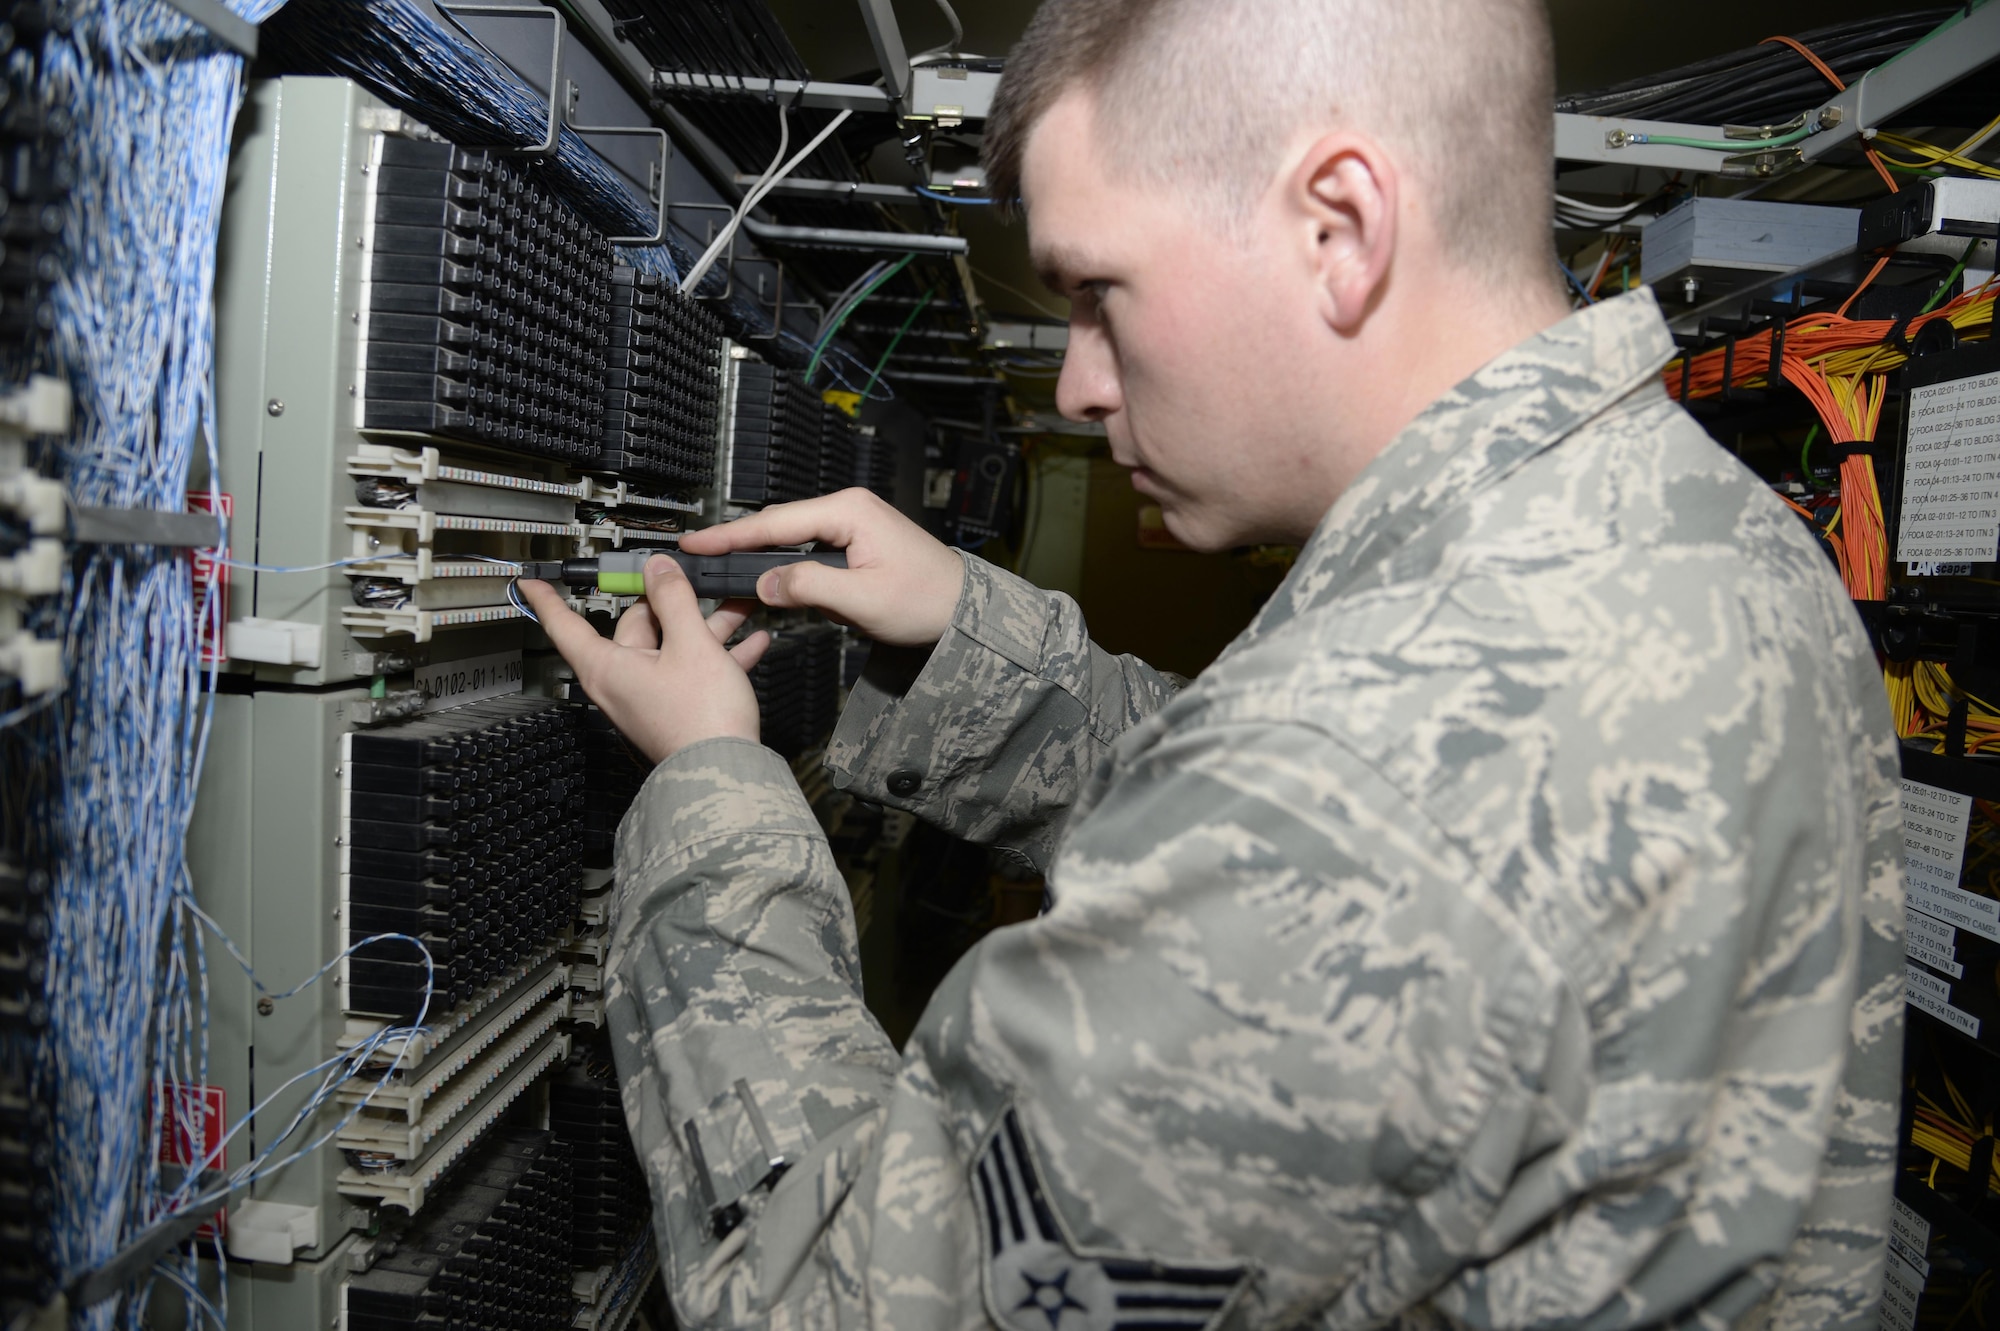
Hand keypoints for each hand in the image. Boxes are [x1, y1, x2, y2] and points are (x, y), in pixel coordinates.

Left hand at [520, 555, 769, 764]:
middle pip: (635, 626)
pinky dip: (717, 654)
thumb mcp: (690, 643)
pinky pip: (692, 671)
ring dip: (705, 625)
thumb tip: (658, 569)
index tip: (532, 583)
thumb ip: (674, 599)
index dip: (547, 599)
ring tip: (736, 604)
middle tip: (691, 577)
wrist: (727, 772)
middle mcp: (622, 682)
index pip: (565, 625)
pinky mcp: (676, 709)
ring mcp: (650, 696)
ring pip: (671, 647)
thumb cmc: (700, 718)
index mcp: (608, 666)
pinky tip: (752, 641)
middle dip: (670, 601)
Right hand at [677, 488, 964, 647]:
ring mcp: (851, 525)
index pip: (774, 522)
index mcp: (848, 511)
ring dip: (760, 561)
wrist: (965, 611)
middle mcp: (847, 509)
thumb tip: (764, 584)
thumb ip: (809, 588)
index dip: (730, 536)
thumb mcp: (863, 600)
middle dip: (737, 546)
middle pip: (777, 526)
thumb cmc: (927, 601)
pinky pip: (808, 554)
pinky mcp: (854, 544)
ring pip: (790, 541)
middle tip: (696, 561)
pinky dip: (785, 570)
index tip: (694, 544)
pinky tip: (764, 584)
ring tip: (720, 575)